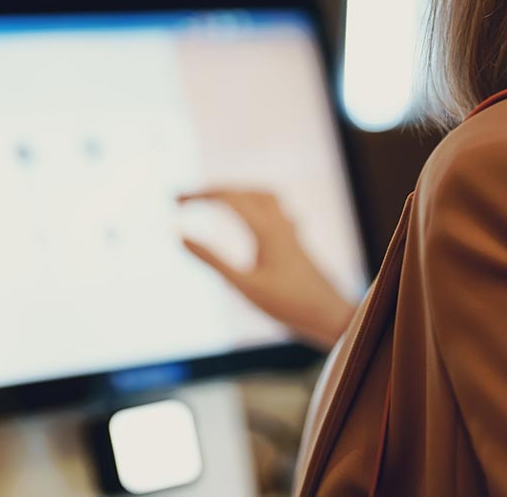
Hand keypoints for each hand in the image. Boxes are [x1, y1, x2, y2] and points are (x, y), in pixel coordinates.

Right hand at [177, 187, 357, 350]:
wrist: (331, 316)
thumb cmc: (287, 304)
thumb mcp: (244, 285)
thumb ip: (212, 260)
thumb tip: (180, 236)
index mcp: (266, 229)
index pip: (228, 198)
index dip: (199, 196)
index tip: (175, 202)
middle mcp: (280, 223)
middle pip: (242, 191)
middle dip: (211, 191)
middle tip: (184, 199)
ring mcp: (290, 231)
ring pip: (262, 195)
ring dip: (236, 192)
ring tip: (214, 199)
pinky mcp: (296, 241)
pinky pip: (276, 209)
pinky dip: (256, 204)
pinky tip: (255, 217)